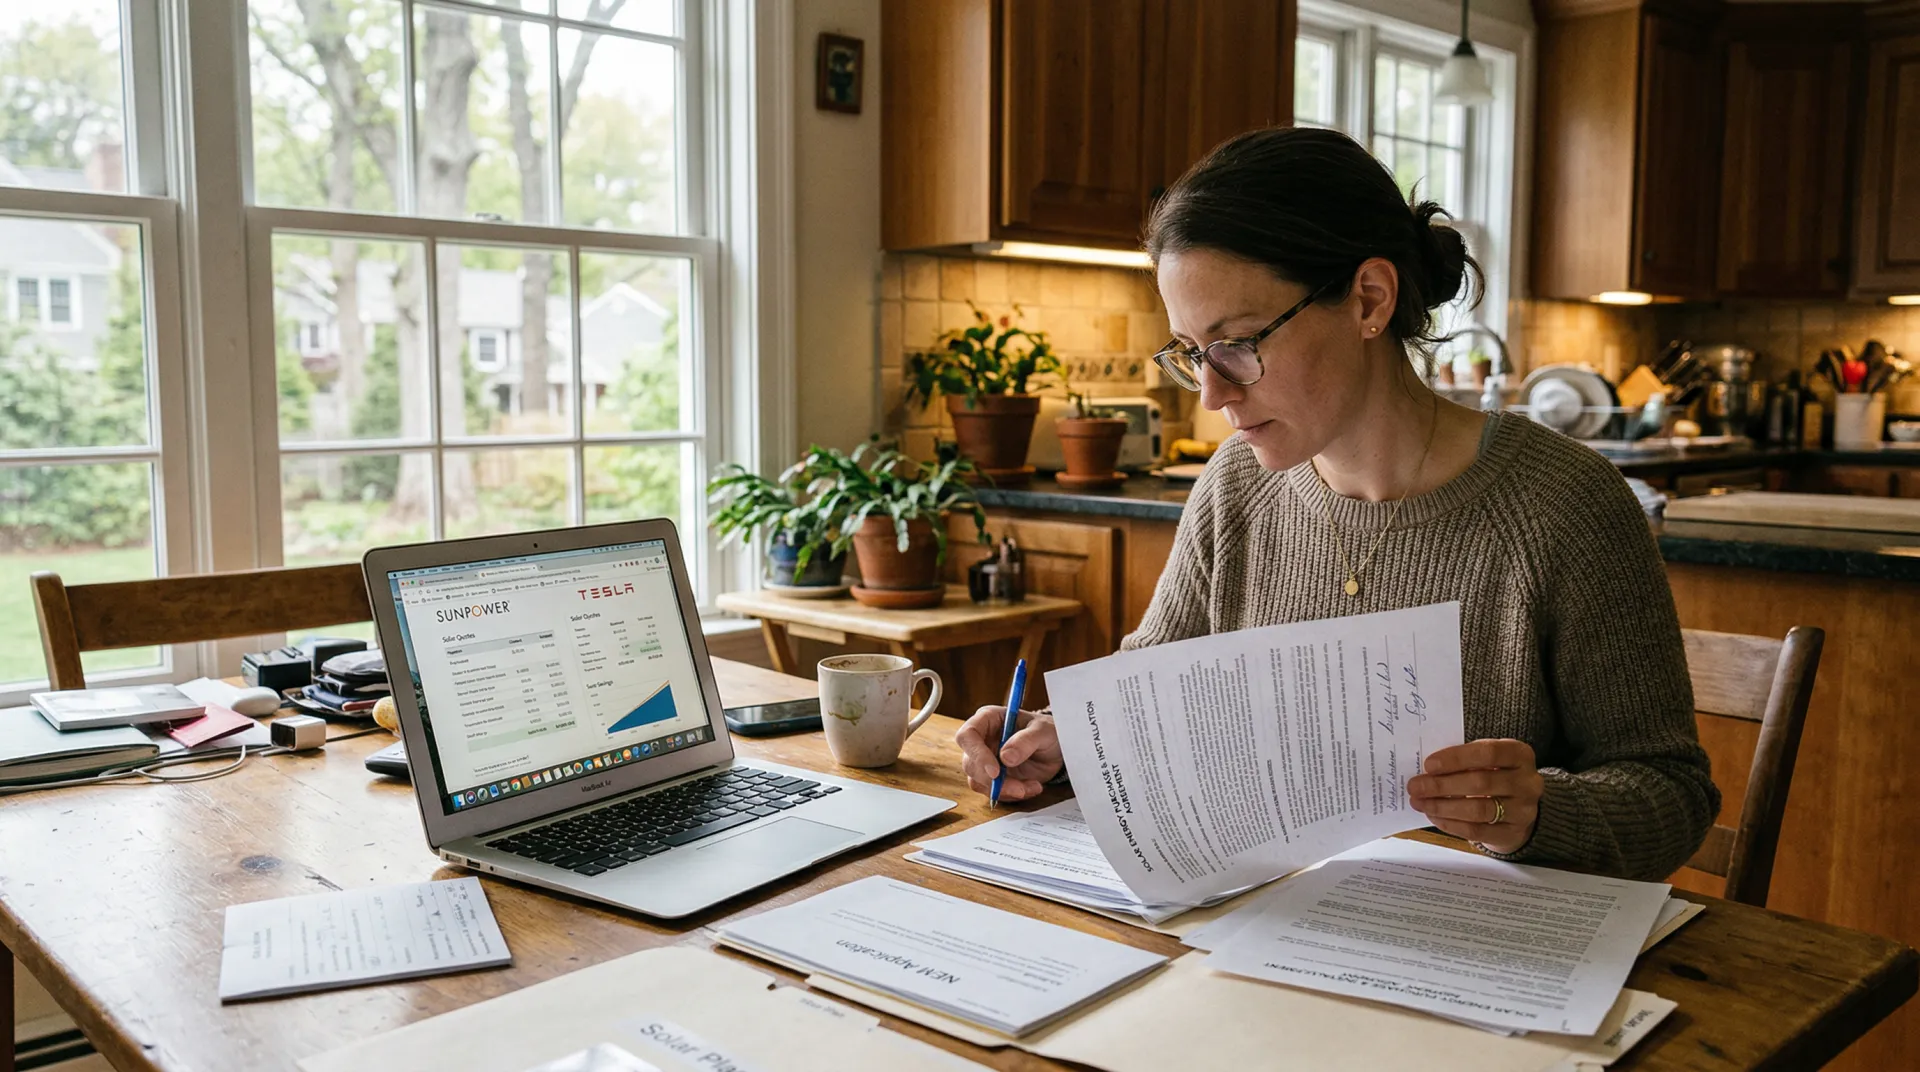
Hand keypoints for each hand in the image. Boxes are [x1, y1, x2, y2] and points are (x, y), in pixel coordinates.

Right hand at [954, 706, 1061, 802]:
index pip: (967, 735)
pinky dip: (1011, 795)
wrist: (1056, 749)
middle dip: (993, 781)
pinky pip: (992, 792)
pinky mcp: (992, 778)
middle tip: (1019, 788)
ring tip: (1031, 786)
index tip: (995, 772)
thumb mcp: (1043, 731)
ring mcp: (985, 760)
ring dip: (1004, 790)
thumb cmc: (1047, 732)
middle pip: (969, 763)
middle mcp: (982, 740)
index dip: (977, 755)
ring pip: (978, 782)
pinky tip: (1030, 787)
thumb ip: (1026, 741)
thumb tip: (1006, 757)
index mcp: (988, 719)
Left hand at [1406, 739, 1543, 853]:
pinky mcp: (1512, 833)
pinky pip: (1477, 830)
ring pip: (1478, 809)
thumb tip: (1427, 769)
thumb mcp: (1488, 760)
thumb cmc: (1495, 774)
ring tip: (1420, 802)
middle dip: (1442, 785)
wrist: (1519, 807)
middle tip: (1415, 786)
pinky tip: (1434, 816)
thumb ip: (1465, 759)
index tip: (1429, 765)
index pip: (1489, 753)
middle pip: (1481, 783)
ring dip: (1443, 806)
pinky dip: (1451, 824)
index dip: (1457, 758)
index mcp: (1520, 755)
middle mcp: (1528, 783)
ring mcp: (1523, 811)